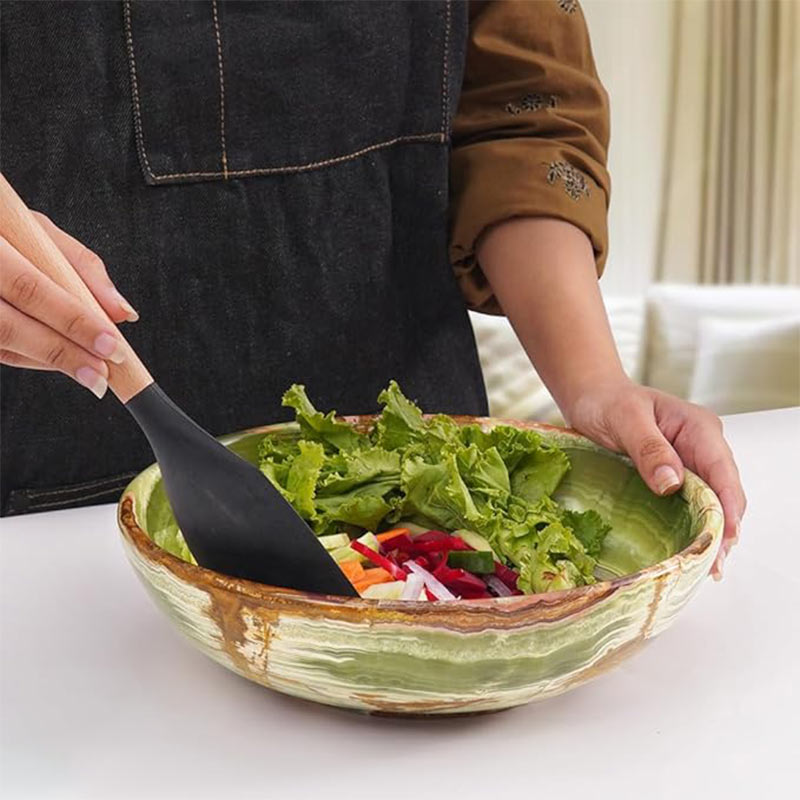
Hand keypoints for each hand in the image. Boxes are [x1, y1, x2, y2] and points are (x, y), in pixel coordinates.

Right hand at [0, 211, 137, 397]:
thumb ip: (82, 266)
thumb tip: (123, 313)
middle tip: (104, 372)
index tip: (112, 344)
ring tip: (91, 376)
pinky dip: (31, 358)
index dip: (74, 322)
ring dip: (51, 362)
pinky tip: (60, 362)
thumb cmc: (2, 227)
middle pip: (11, 326)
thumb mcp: (37, 230)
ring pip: (4, 342)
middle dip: (65, 352)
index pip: (31, 289)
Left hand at [566, 377, 744, 578]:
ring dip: (710, 531)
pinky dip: (693, 524)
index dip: (728, 507)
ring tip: (705, 566)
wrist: (591, 398)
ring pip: (711, 502)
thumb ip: (649, 448)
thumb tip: (672, 483)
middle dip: (723, 529)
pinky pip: (692, 502)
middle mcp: (701, 446)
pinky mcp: (675, 474)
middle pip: (724, 493)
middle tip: (713, 566)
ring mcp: (690, 462)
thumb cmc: (607, 402)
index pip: (723, 472)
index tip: (726, 538)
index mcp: (699, 428)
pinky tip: (689, 546)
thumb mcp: (625, 419)